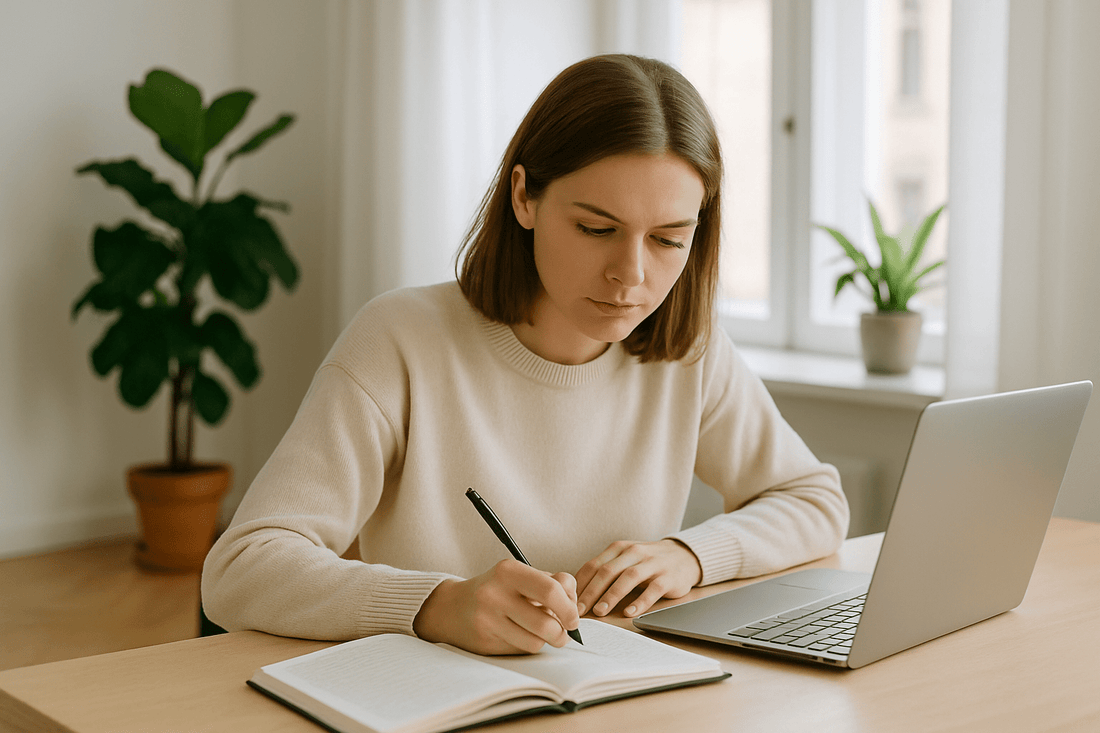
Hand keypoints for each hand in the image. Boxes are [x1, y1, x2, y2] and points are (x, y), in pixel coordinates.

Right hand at [413, 559, 580, 654]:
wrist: (452, 607)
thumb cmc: (498, 589)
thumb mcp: (521, 575)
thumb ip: (552, 583)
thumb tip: (574, 604)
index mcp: (508, 571)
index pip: (552, 590)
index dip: (570, 607)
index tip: (573, 616)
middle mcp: (495, 594)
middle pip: (547, 623)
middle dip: (564, 632)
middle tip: (565, 631)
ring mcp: (487, 620)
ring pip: (536, 642)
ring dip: (548, 641)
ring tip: (546, 634)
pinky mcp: (485, 642)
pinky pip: (521, 650)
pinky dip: (529, 646)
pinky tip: (522, 636)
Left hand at [575, 539, 701, 618]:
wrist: (684, 556)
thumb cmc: (648, 562)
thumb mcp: (626, 559)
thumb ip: (606, 571)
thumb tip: (579, 593)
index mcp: (619, 548)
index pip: (594, 565)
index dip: (580, 583)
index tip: (569, 601)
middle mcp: (634, 553)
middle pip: (608, 571)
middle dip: (591, 592)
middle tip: (580, 610)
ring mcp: (652, 564)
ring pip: (628, 578)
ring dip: (612, 595)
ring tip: (600, 611)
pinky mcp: (668, 577)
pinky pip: (652, 590)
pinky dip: (640, 602)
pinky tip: (629, 613)